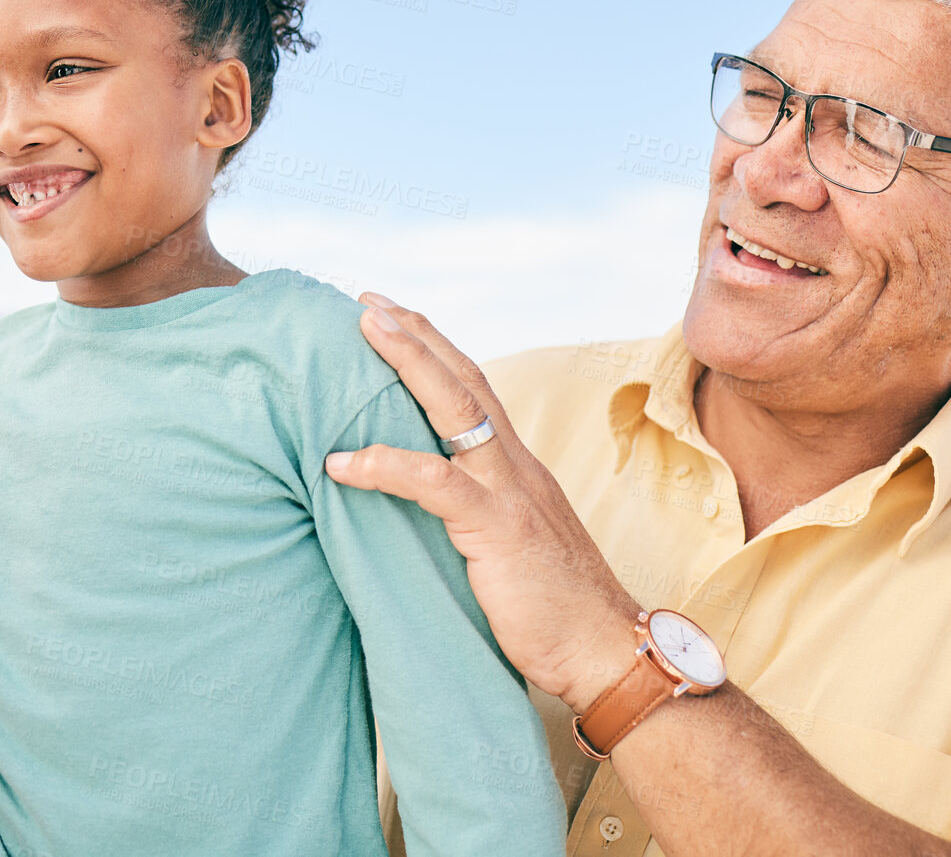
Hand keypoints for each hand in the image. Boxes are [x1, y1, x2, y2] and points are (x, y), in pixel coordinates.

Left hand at [324, 294, 642, 712]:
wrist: (607, 652)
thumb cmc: (553, 609)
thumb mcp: (511, 543)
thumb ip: (478, 513)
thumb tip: (425, 505)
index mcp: (518, 467)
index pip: (475, 388)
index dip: (434, 349)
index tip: (392, 317)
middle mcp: (516, 466)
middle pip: (464, 379)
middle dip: (415, 333)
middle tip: (366, 299)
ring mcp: (510, 492)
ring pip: (456, 408)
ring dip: (408, 363)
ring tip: (364, 330)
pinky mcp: (498, 528)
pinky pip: (436, 483)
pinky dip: (386, 465)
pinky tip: (342, 462)